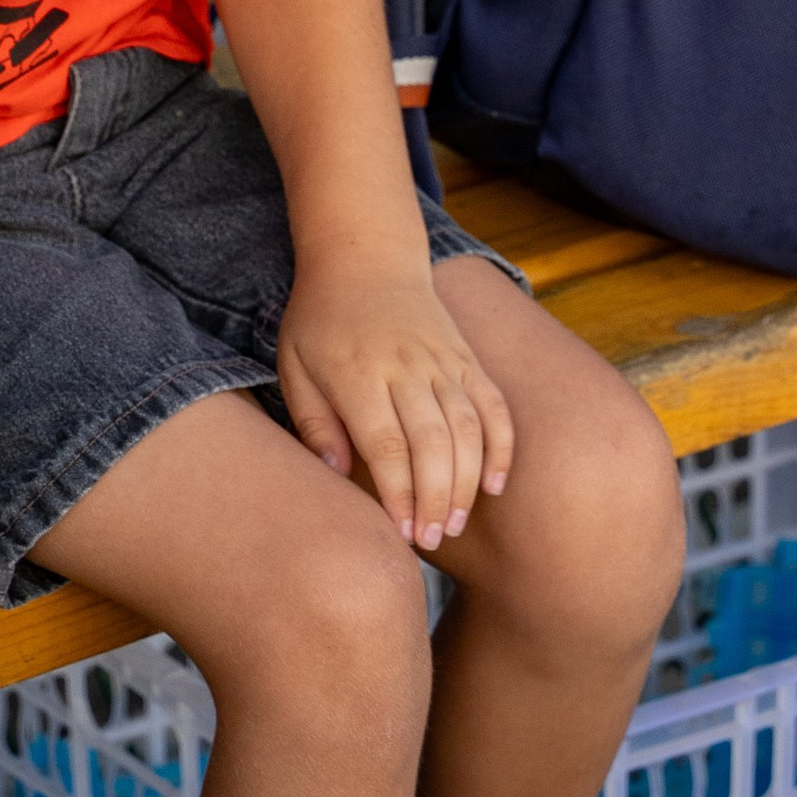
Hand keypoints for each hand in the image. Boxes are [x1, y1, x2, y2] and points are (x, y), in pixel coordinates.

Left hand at [276, 247, 516, 551]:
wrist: (366, 254)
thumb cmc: (321, 319)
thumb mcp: (294, 366)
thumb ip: (314, 423)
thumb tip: (338, 475)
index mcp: (360, 373)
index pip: (387, 444)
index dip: (398, 495)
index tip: (399, 534)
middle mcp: (406, 365)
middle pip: (433, 442)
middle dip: (436, 499)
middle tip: (432, 542)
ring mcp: (443, 358)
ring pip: (468, 427)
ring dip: (467, 481)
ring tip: (456, 524)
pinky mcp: (466, 355)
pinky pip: (493, 403)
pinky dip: (501, 445)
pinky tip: (495, 485)